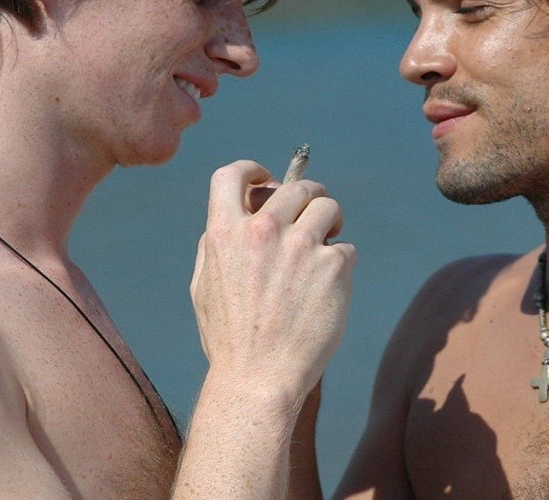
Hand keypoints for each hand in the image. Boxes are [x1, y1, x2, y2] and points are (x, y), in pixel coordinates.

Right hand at [191, 160, 356, 403]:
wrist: (259, 379)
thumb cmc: (229, 339)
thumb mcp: (203, 286)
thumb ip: (215, 246)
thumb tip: (235, 217)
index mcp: (224, 232)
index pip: (232, 174)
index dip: (252, 169)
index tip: (266, 179)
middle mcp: (263, 231)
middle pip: (296, 187)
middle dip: (308, 196)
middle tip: (314, 214)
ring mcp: (301, 246)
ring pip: (328, 207)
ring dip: (331, 221)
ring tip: (329, 241)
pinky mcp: (333, 266)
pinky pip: (345, 249)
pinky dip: (341, 264)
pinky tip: (330, 287)